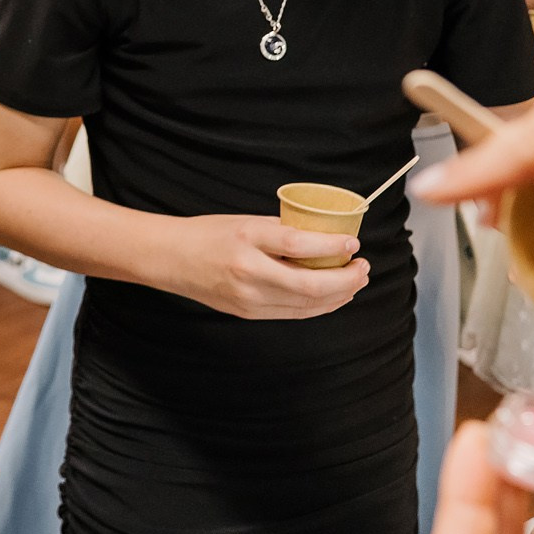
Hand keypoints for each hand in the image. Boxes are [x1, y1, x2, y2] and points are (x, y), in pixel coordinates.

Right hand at [166, 214, 368, 318]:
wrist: (170, 258)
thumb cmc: (208, 234)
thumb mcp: (246, 221)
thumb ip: (283, 231)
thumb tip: (324, 239)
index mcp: (247, 239)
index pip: (300, 245)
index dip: (333, 247)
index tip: (353, 244)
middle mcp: (248, 272)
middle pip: (310, 284)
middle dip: (346, 279)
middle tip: (363, 268)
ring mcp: (248, 298)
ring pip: (307, 304)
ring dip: (338, 295)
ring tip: (355, 282)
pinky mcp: (248, 313)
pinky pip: (293, 313)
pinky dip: (318, 305)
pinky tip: (332, 296)